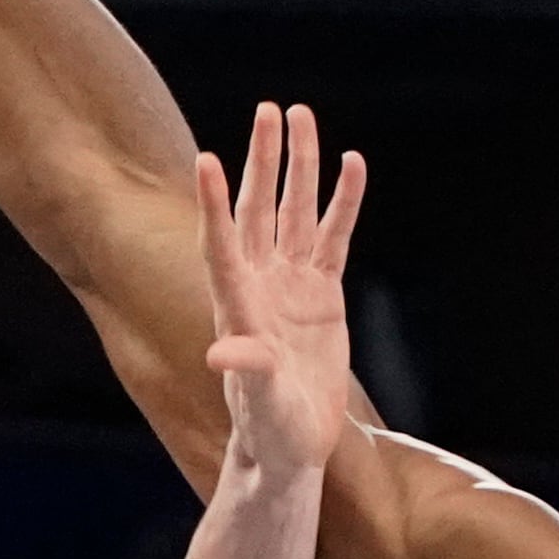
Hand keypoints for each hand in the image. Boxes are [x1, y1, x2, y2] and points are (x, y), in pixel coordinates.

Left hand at [194, 99, 366, 479]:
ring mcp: (292, 285)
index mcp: (237, 307)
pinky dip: (343, 202)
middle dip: (264, 160)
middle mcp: (260, 285)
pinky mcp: (323, 295)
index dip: (214, 204)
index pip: (222, 245)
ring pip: (295, 213)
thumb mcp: (260, 402)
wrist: (291, 447)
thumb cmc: (268, 429)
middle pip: (259, 209)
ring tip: (302, 117)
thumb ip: (248, 370)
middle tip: (269, 111)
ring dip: (299, 167)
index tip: (206, 160)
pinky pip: (334, 237)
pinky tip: (352, 164)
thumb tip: (221, 350)